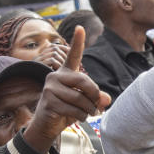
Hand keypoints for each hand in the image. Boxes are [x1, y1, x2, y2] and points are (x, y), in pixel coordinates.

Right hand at [22, 26, 110, 153]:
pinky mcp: (48, 101)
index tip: (80, 27)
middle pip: (84, 81)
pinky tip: (78, 117)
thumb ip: (97, 98)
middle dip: (94, 96)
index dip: (77, 41)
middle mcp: (55, 76)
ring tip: (87, 113)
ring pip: (80, 98)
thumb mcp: (86, 103)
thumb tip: (106, 99)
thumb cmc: (68, 111)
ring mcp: (50, 88)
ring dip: (89, 110)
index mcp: (65, 73)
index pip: (73, 55)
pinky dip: (81, 116)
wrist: (48, 127)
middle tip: (97, 106)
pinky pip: (74, 109)